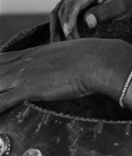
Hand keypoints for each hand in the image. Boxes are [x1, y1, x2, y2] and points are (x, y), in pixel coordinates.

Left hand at [0, 37, 131, 112]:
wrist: (98, 59)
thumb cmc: (90, 58)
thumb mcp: (67, 57)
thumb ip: (55, 65)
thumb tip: (57, 71)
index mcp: (30, 54)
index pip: (0, 60)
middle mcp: (22, 62)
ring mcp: (23, 74)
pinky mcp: (29, 87)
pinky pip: (1, 101)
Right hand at [50, 0, 131, 41]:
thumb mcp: (121, 6)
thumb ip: (104, 13)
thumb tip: (87, 22)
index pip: (74, 2)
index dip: (69, 18)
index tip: (68, 33)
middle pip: (64, 7)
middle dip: (64, 27)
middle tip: (69, 47)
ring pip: (60, 11)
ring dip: (58, 28)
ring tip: (58, 46)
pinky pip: (64, 12)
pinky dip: (62, 25)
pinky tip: (62, 40)